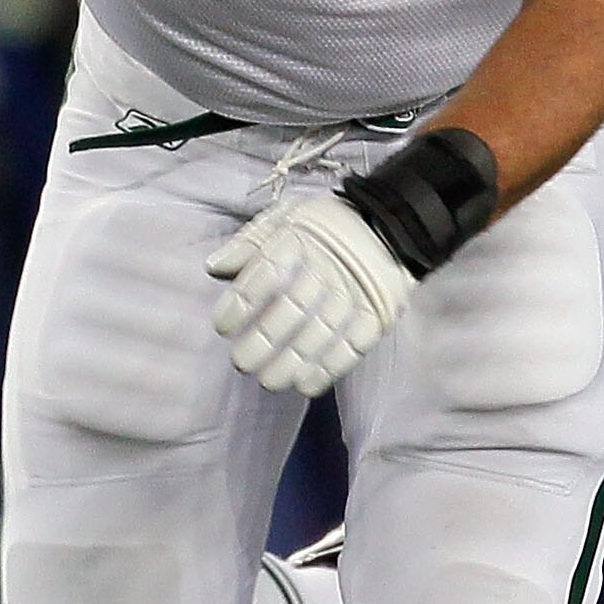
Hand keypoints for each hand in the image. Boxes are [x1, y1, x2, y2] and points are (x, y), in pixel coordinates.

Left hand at [208, 192, 418, 394]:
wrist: (389, 226)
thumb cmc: (322, 227)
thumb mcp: (284, 219)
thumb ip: (249, 243)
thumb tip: (214, 269)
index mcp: (301, 238)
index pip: (268, 271)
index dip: (243, 302)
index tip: (222, 328)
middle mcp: (329, 266)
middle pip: (294, 306)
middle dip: (264, 339)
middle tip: (241, 363)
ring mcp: (356, 291)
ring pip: (322, 330)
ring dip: (293, 361)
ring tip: (268, 382)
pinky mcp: (378, 312)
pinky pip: (355, 344)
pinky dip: (330, 367)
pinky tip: (306, 384)